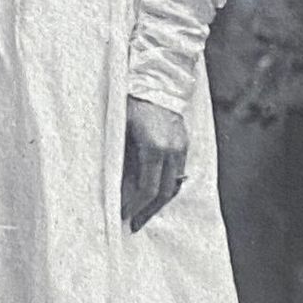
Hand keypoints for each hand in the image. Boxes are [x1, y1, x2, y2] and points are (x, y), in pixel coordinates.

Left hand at [121, 94, 188, 232]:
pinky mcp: (184, 141)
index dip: (135, 205)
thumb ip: (122, 159)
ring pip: (174, 183)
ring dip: (160, 200)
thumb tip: (118, 188)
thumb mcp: (119, 130)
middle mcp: (172, 149)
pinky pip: (178, 171)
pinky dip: (167, 185)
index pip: (147, 188)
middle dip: (149, 210)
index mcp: (154, 147)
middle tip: (135, 224)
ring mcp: (181, 145)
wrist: (155, 79)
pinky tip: (155, 192)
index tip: (124, 216)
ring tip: (145, 212)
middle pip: (165, 192)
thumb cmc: (130, 101)